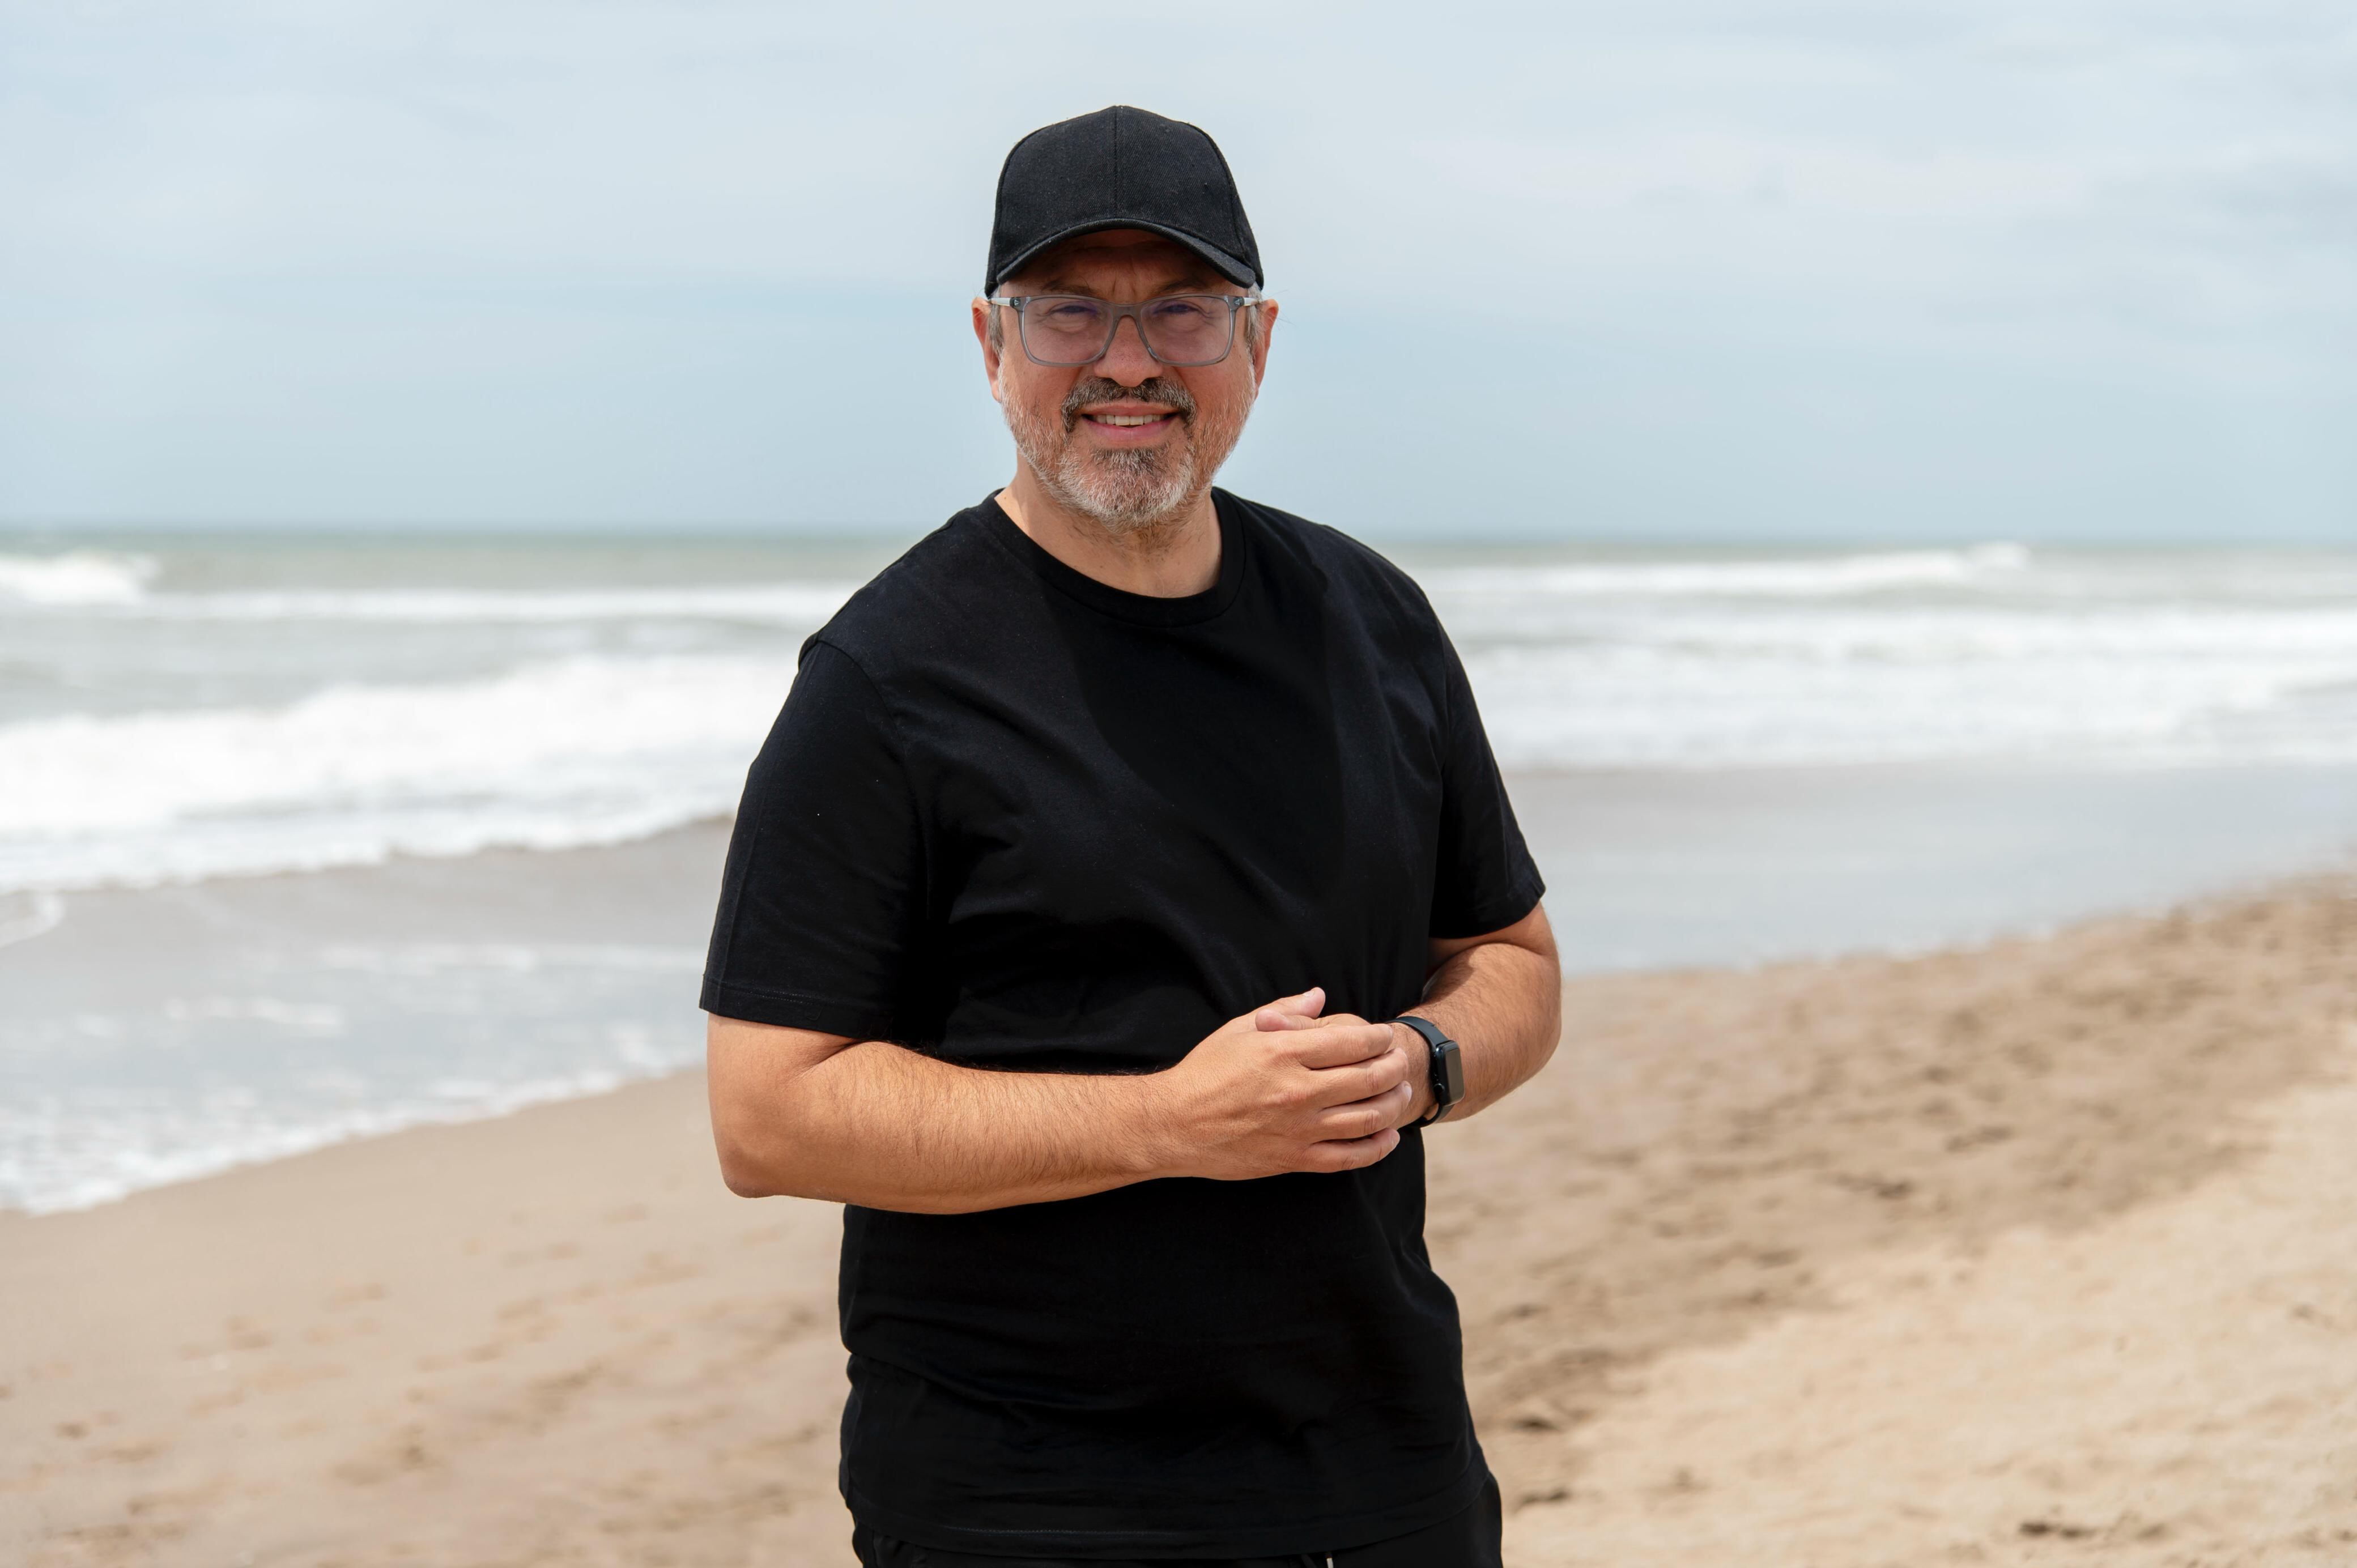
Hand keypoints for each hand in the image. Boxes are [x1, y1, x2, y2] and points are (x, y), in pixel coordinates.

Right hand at [1148, 987, 1415, 1179]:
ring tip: (1400, 1093)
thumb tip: (1318, 996)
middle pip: (1368, 1079)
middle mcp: (1296, 1090)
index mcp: (1283, 1052)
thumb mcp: (1238, 1029)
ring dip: (1393, 1104)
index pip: (1352, 1042)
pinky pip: (1349, 1157)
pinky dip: (1376, 1148)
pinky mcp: (1294, 1159)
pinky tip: (1388, 1137)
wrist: (1173, 1124)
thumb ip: (1283, 1011)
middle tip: (1400, 1061)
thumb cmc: (1204, 1071)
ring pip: (1367, 1118)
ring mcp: (1298, 1128)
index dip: (1378, 1038)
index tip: (1384, 1036)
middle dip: (1394, 1067)